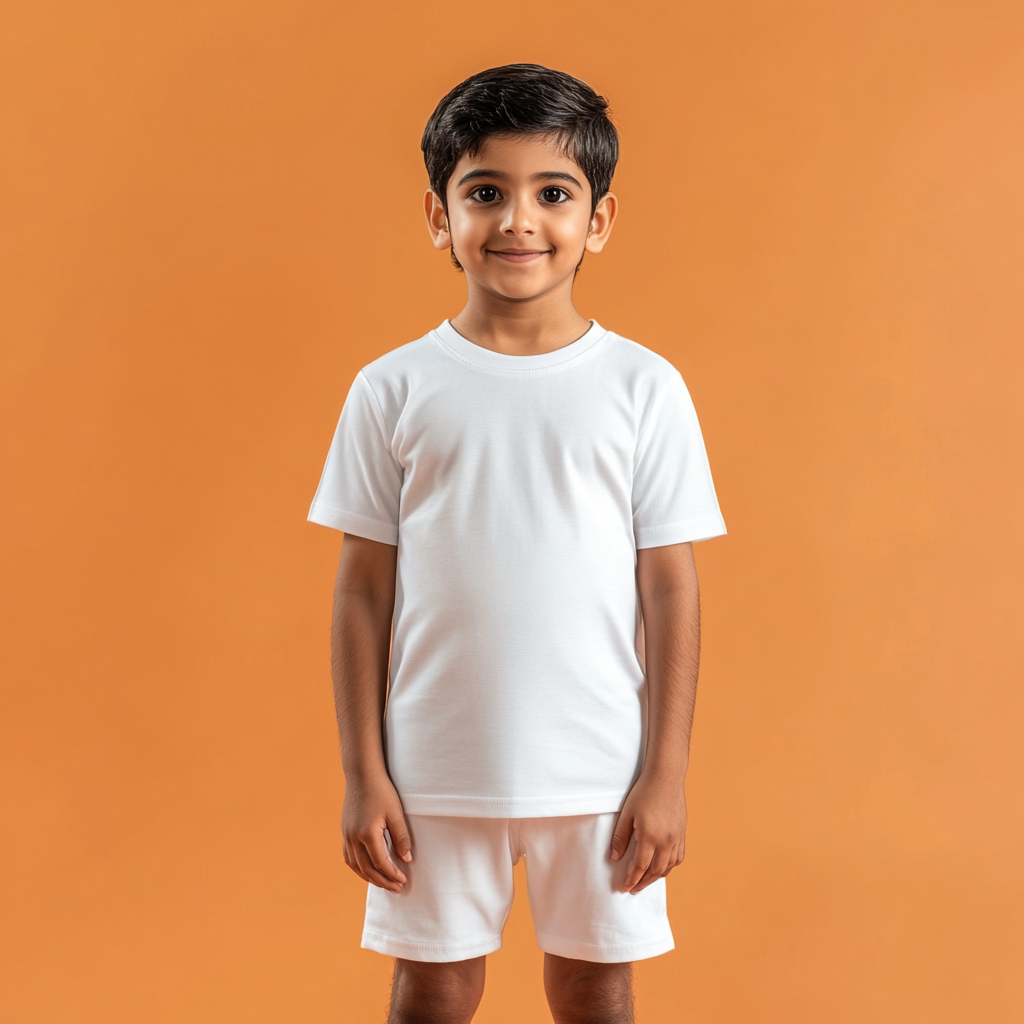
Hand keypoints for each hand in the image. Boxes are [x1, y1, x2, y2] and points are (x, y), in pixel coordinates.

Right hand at [341, 772, 412, 892]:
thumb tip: (406, 859)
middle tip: (397, 888)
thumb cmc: (381, 790)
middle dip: (382, 881)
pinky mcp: (344, 831)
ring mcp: (346, 835)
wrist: (362, 774)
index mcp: (367, 834)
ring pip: (356, 866)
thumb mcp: (396, 813)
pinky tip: (367, 869)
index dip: (393, 874)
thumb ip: (401, 837)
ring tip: (383, 882)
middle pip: (367, 869)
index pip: (381, 863)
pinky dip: (358, 868)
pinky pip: (348, 857)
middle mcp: (353, 838)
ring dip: (369, 877)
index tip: (404, 881)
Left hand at [610, 770, 686, 893]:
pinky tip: (661, 867)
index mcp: (650, 836)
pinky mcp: (682, 833)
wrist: (666, 777)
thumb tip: (615, 858)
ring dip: (656, 877)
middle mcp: (666, 841)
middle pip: (655, 871)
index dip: (631, 880)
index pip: (640, 867)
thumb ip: (620, 837)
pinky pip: (678, 857)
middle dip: (643, 883)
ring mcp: (676, 838)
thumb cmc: (644, 792)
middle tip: (633, 889)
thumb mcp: (627, 814)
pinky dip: (669, 867)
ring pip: (668, 867)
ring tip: (645, 880)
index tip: (624, 888)